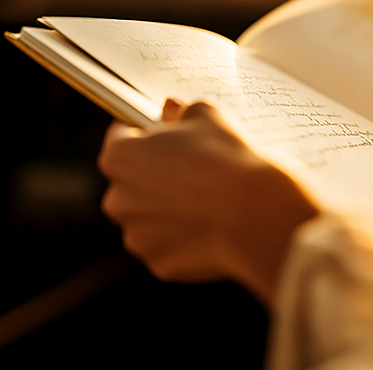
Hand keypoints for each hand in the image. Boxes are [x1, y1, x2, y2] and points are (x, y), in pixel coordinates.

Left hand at [99, 99, 318, 305]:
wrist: (255, 213)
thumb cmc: (228, 158)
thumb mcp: (208, 117)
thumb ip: (182, 111)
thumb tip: (172, 109)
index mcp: (119, 157)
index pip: (122, 136)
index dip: (147, 133)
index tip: (167, 135)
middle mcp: (117, 199)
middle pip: (132, 182)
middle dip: (155, 175)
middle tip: (193, 169)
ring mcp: (137, 236)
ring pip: (149, 218)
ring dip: (168, 210)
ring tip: (207, 200)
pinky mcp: (159, 264)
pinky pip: (168, 246)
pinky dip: (184, 238)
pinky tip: (211, 227)